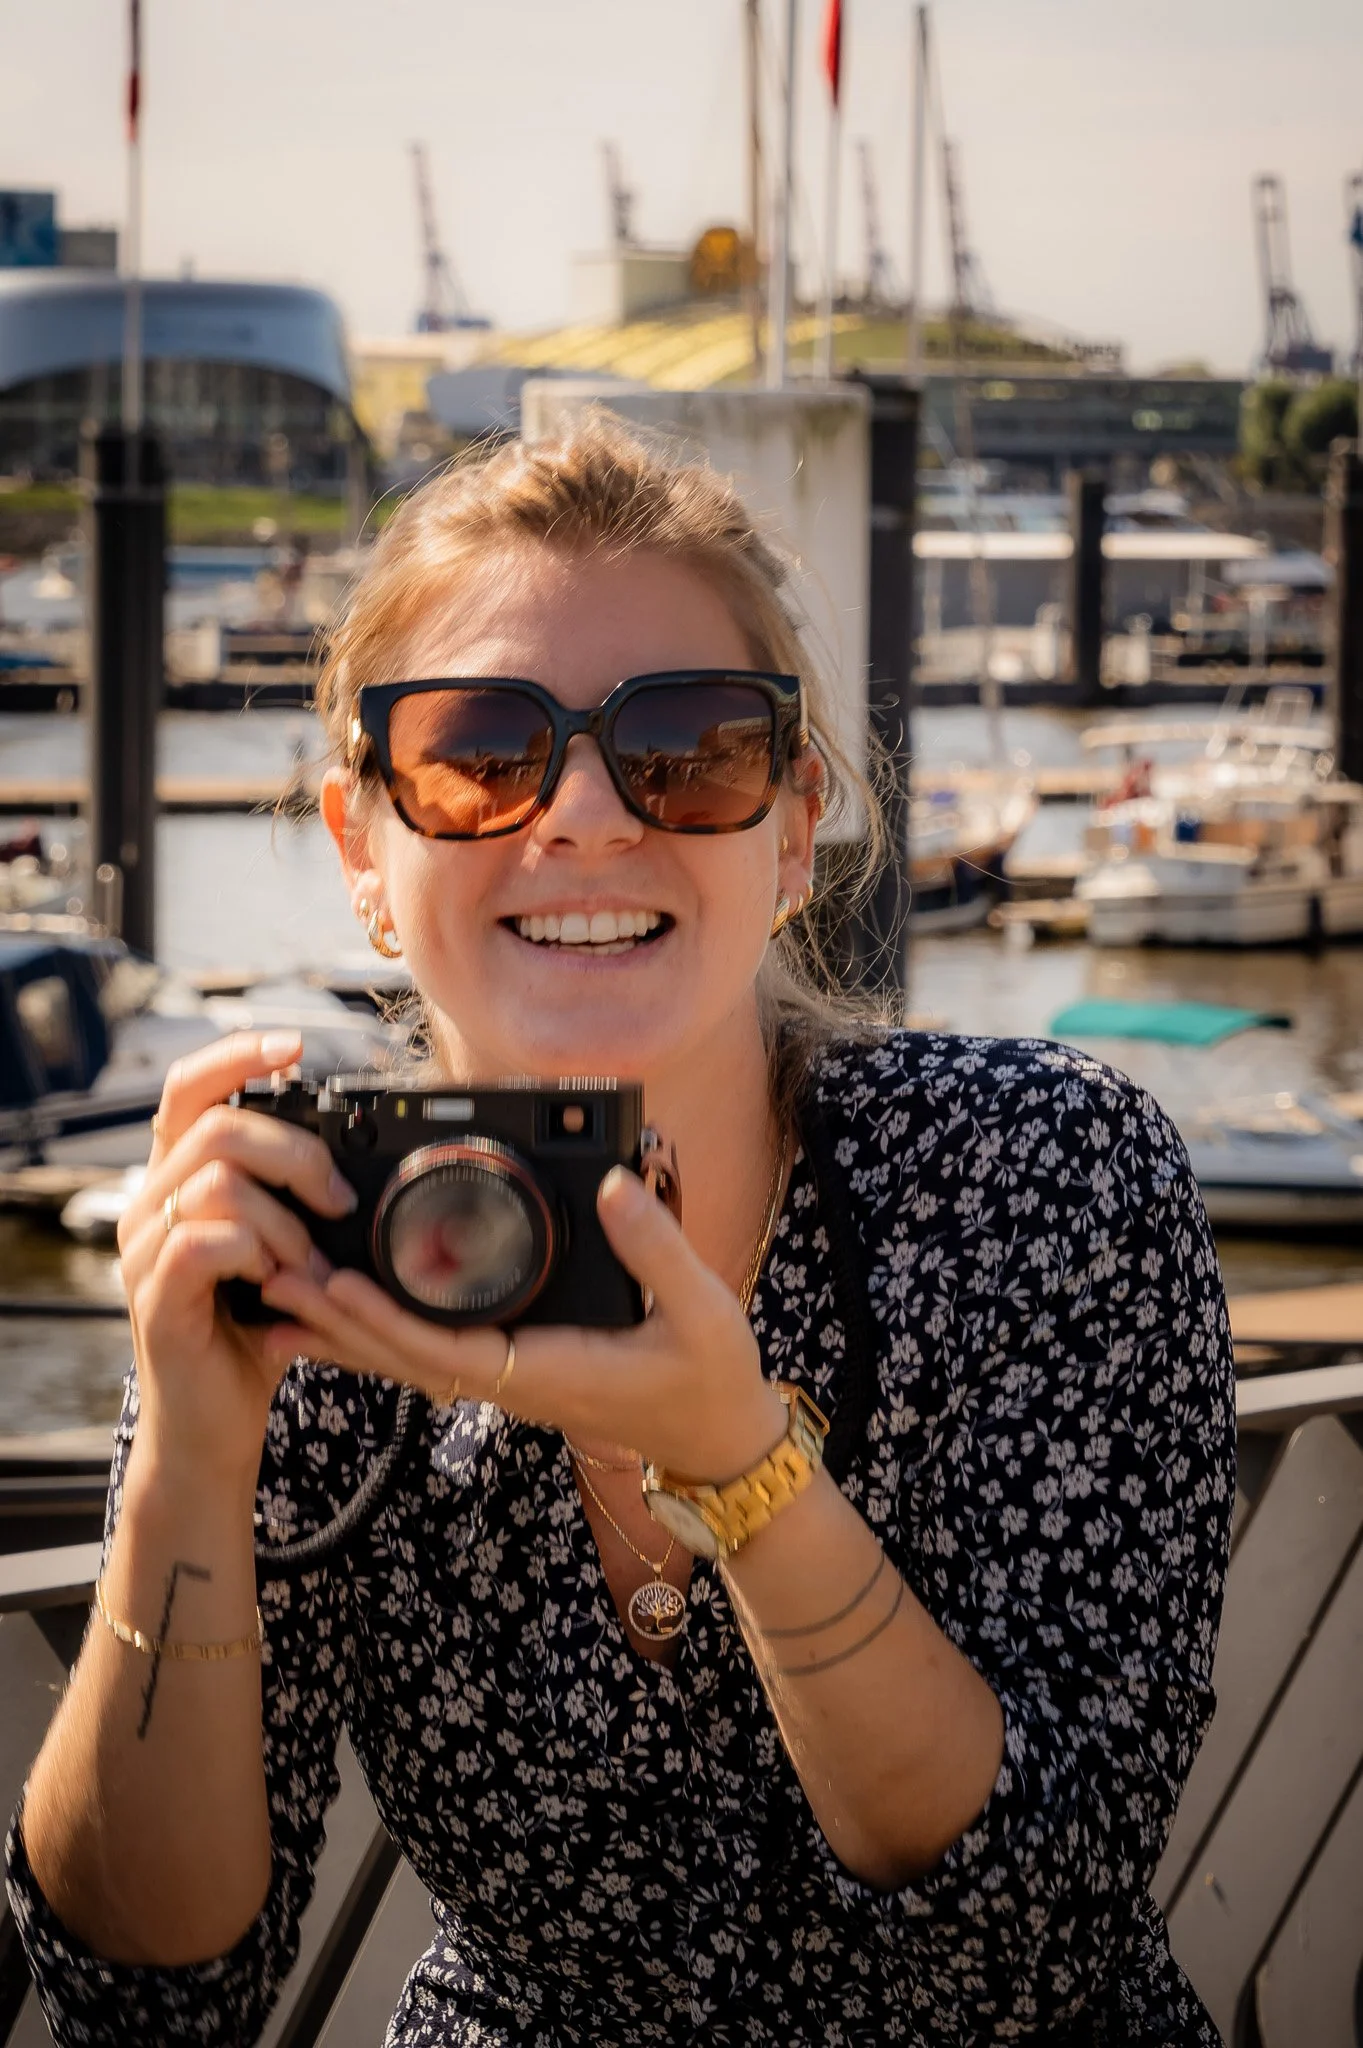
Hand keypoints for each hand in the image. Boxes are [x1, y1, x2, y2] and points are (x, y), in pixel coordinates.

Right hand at [118, 1031, 361, 1482]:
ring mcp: (144, 1251)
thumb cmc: (254, 1334)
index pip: (186, 1087)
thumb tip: (356, 1159)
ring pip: (216, 1182)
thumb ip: (294, 1200)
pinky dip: (260, 1254)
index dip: (237, 1055)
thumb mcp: (282, 1251)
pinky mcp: (155, 1297)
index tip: (295, 1045)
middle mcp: (148, 1204)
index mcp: (176, 1180)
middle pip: (215, 1127)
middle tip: (339, 1201)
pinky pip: (207, 1241)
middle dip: (296, 1153)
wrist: (214, 1427)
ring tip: (309, 1263)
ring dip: (284, 1219)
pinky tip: (281, 1284)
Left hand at [258, 1164, 788, 1481]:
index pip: (448, 1350)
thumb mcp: (702, 1311)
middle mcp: (514, 1379)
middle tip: (276, 1274)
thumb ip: (657, 1247)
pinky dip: (382, 1332)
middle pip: (405, 1356)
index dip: (389, 1320)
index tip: (338, 1283)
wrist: (719, 1439)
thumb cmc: (712, 1379)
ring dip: (345, 1327)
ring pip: (409, 1358)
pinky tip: (343, 1311)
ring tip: (282, 1289)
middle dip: (338, 1319)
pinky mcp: (513, 1368)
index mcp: (548, 1369)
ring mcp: (509, 1378)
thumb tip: (612, 1183)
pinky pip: (432, 1353)